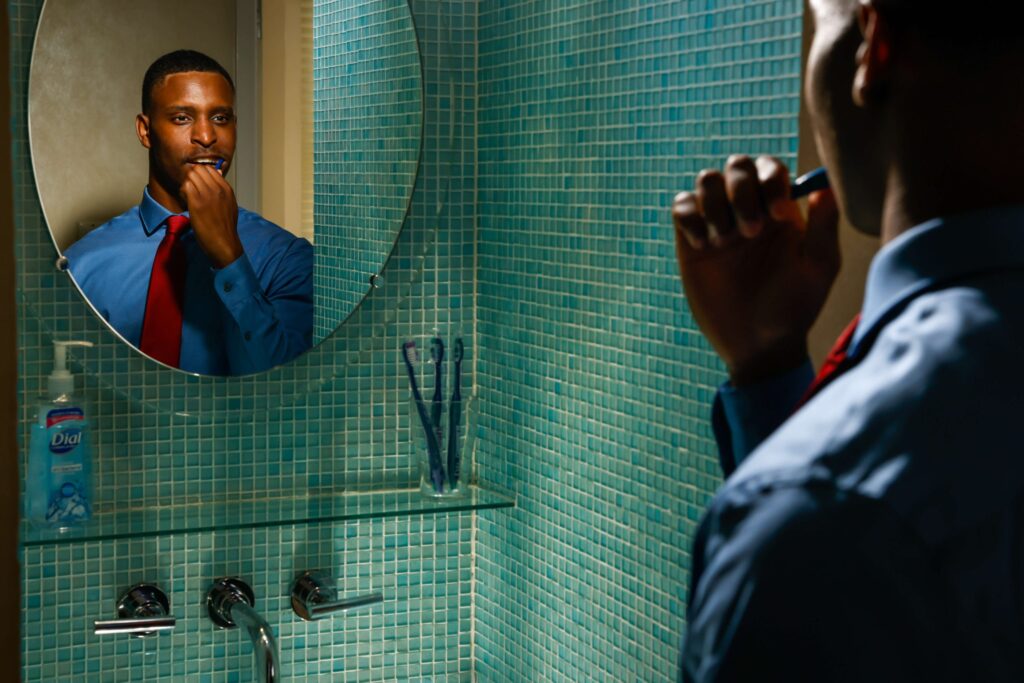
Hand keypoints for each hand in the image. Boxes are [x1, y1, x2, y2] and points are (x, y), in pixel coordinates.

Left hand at [181, 164, 242, 268]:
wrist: (224, 243)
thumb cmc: (225, 227)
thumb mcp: (230, 204)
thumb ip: (223, 188)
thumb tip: (218, 171)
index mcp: (227, 189)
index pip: (209, 168)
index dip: (200, 175)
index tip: (198, 185)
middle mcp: (218, 189)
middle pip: (198, 170)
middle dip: (192, 178)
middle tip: (191, 190)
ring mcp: (207, 195)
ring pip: (190, 176)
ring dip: (186, 185)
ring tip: (188, 197)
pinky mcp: (196, 203)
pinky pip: (185, 187)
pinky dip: (183, 193)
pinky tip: (186, 202)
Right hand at [673, 155, 839, 384]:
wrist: (757, 344)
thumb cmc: (794, 308)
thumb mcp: (818, 267)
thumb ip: (824, 223)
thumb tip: (826, 182)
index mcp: (780, 209)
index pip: (770, 168)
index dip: (771, 180)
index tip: (778, 214)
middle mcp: (748, 210)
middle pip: (736, 166)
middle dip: (741, 191)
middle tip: (751, 232)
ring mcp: (717, 224)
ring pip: (705, 180)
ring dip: (715, 204)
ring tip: (726, 243)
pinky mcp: (690, 242)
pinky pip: (681, 207)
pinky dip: (690, 219)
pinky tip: (704, 248)